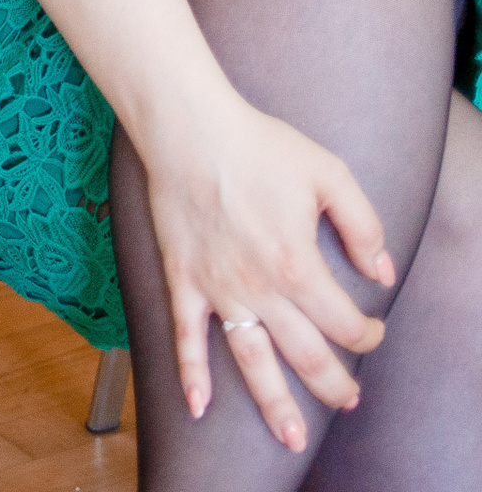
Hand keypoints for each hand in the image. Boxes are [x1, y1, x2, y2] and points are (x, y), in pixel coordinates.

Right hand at [145, 97, 391, 449]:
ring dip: (273, 403)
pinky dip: (190, 373)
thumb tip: (381, 271)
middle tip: (347, 400)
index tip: (373, 330)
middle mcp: (259, 287)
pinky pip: (186, 335)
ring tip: (290, 436)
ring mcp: (218, 287)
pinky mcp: (182, 278)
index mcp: (298, 264)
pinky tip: (198, 406)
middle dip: (334, 385)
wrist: (188, 127)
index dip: (368, 335)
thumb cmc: (259, 145)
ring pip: (251, 360)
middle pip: (306, 355)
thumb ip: (363, 224)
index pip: (345, 323)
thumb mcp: (329, 173)